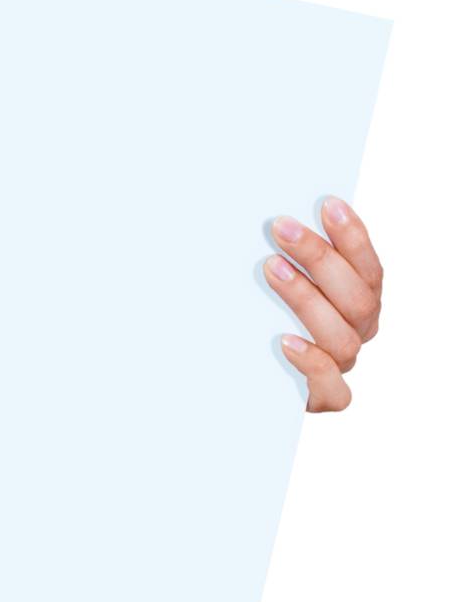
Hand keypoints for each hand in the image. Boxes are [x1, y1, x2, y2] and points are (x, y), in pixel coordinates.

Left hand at [265, 196, 382, 412]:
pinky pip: (333, 389)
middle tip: (282, 228)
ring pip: (343, 338)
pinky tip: (286, 341)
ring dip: (307, 299)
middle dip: (321, 258)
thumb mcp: (264, 275)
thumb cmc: (253, 309)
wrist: (234, 368)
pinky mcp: (319, 398)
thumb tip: (266, 213)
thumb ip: (278, 249)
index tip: (328, 204)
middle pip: (356, 298)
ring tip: (271, 269)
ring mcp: (339, 365)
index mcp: (354, 299)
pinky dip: (313, 365)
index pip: (367, 268)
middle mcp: (353, 331)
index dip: (354, 237)